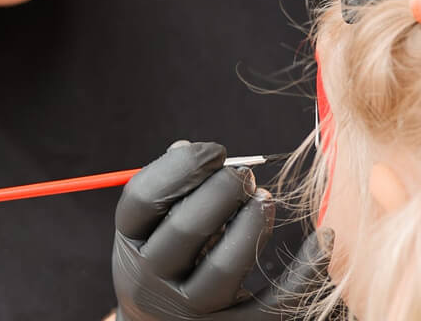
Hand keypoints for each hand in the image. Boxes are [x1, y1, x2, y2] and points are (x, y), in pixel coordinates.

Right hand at [112, 141, 332, 320]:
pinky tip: (324, 238)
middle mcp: (151, 278)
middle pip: (185, 227)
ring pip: (225, 268)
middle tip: (241, 175)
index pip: (144, 197)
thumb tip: (189, 148)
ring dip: (252, 224)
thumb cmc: (161, 253)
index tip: (214, 150)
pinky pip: (275, 305)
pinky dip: (305, 272)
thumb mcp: (149, 224)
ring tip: (265, 197)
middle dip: (220, 190)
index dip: (181, 166)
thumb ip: (168, 186)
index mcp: (129, 241)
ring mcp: (190, 310)